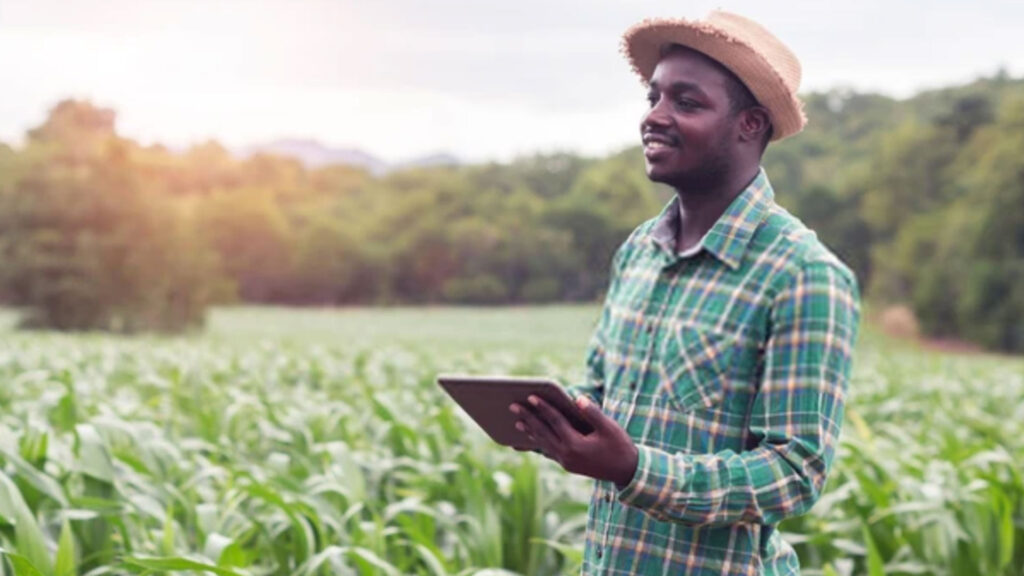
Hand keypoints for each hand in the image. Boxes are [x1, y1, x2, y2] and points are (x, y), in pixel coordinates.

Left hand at [510, 395, 637, 487]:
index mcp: (576, 445)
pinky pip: (549, 452)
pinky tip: (532, 437)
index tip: (531, 396)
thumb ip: (592, 412)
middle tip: (513, 406)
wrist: (627, 471)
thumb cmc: (620, 446)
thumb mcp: (609, 427)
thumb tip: (577, 398)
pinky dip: (539, 443)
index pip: (555, 422)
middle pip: (543, 432)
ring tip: (517, 421)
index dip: (543, 407)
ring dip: (530, 431)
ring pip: (543, 444)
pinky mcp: (568, 466)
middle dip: (528, 418)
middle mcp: (567, 455)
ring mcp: (566, 462)